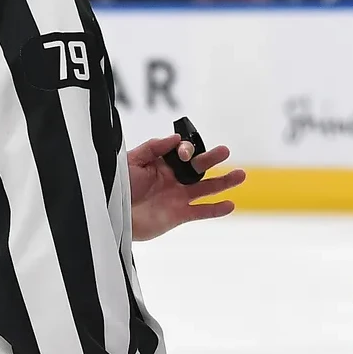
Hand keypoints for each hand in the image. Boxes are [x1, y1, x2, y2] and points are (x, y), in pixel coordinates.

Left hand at [127, 134, 246, 241]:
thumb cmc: (117, 186)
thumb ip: (153, 148)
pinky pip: (201, 211)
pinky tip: (230, 204)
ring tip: (240, 175)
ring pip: (206, 188)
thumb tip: (176, 138)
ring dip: (224, 182)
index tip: (184, 154)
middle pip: (198, 167)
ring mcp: (178, 196)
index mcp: (162, 163)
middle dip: (211, 159)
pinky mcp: (179, 214)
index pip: (181, 152)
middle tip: (225, 151)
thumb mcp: (131, 161)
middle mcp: (173, 178)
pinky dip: (216, 209)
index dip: (185, 150)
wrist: (112, 214)